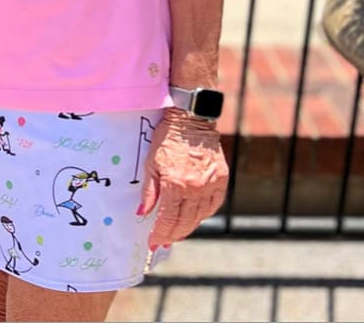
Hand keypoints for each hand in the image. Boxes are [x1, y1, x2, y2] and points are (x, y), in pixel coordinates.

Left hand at [137, 108, 228, 248]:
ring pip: (200, 217)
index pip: (168, 219)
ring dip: (187, 227)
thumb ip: (149, 191)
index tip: (152, 243)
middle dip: (172, 235)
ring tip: (176, 233)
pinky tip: (193, 217)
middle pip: (185, 222)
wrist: (192, 120)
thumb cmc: (167, 138)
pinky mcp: (222, 181)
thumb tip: (142, 214)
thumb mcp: (151, 163)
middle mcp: (196, 189)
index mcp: (176, 184)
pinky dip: (202, 214)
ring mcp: (211, 186)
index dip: (160, 234)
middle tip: (163, 242)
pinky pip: (212, 206)